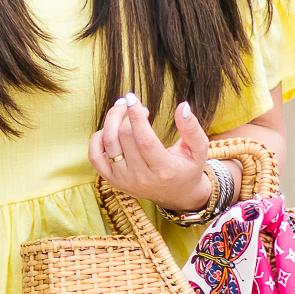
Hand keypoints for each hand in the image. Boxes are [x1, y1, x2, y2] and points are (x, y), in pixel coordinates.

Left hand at [88, 94, 216, 211]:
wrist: (176, 194)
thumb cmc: (188, 167)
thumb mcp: (198, 149)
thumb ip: (192, 128)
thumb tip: (182, 106)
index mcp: (163, 170)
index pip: (144, 140)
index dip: (136, 117)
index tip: (133, 98)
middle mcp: (141, 177)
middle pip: (125, 137)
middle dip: (126, 114)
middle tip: (135, 104)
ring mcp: (124, 180)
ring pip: (109, 143)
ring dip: (112, 120)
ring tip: (121, 108)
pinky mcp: (112, 180)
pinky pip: (95, 157)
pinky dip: (97, 138)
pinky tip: (109, 128)